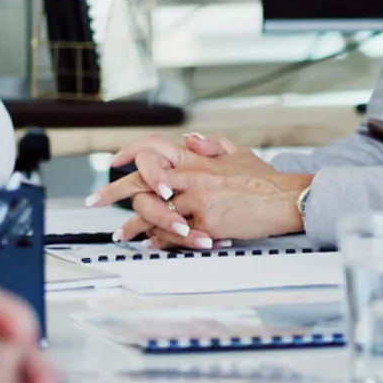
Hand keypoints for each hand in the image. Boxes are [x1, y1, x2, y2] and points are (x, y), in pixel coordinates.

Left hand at [90, 132, 307, 247]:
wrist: (286, 199)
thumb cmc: (264, 179)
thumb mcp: (238, 152)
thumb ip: (211, 145)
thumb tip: (189, 139)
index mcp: (196, 158)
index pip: (153, 150)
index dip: (128, 155)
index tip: (113, 163)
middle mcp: (192, 176)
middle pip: (141, 182)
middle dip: (113, 193)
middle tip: (96, 201)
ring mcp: (197, 200)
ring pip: (153, 213)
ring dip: (134, 226)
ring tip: (123, 235)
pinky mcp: (206, 223)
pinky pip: (174, 234)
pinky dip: (161, 240)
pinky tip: (153, 244)